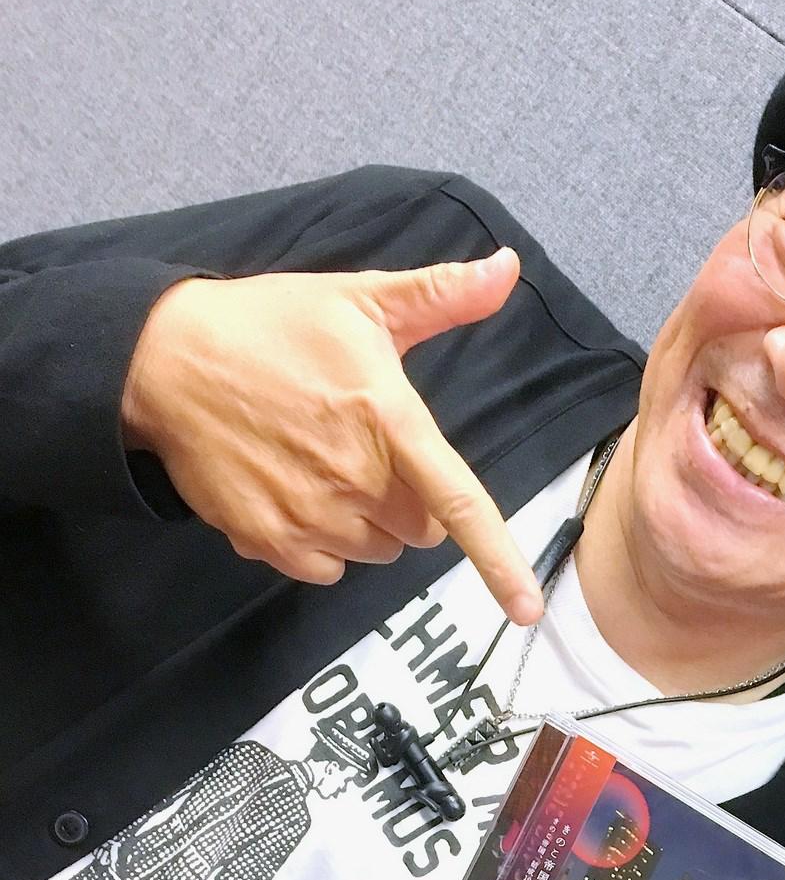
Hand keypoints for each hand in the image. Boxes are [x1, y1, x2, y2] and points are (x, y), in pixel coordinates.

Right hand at [119, 252, 544, 623]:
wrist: (162, 359)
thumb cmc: (267, 325)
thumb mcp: (356, 299)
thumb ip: (438, 296)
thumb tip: (508, 270)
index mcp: (387, 420)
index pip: (458, 502)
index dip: (499, 561)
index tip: (527, 609)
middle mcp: (354, 478)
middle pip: (420, 529)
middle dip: (409, 500)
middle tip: (364, 449)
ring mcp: (310, 515)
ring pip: (376, 551)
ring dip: (366, 522)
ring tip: (322, 464)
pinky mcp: (270, 541)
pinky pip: (328, 569)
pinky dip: (321, 544)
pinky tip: (292, 490)